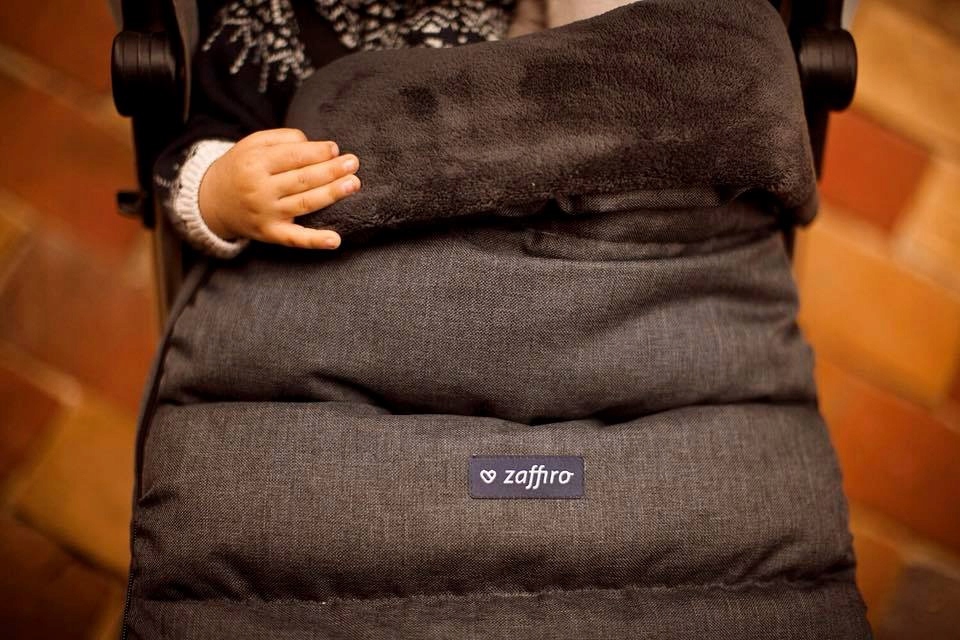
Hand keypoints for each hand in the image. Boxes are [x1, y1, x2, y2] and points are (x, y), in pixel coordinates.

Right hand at [198, 128, 360, 249]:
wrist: (212, 200)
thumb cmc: (242, 167)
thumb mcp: (253, 144)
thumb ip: (283, 139)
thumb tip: (315, 146)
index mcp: (255, 163)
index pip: (293, 156)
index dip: (317, 152)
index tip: (335, 149)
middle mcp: (260, 189)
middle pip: (302, 179)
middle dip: (331, 170)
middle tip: (353, 163)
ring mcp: (266, 213)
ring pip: (304, 203)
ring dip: (331, 194)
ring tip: (353, 184)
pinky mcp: (270, 233)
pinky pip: (295, 239)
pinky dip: (315, 241)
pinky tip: (335, 240)